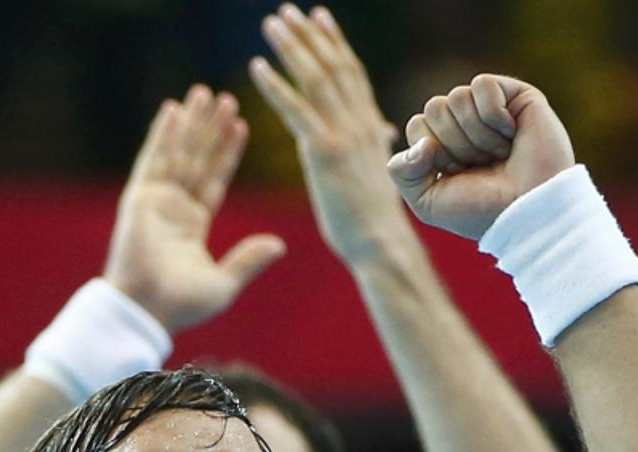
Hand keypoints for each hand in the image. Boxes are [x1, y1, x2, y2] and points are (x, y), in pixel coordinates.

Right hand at [103, 85, 285, 334]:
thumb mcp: (224, 283)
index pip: (215, 179)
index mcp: (192, 225)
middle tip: (227, 97)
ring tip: (205, 93)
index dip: (228, 152)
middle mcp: (173, 208)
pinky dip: (163, 134)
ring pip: (178, 152)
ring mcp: (155, 201)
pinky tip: (174, 109)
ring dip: (191, 123)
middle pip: (197, 158)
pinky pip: (153, 159)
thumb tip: (280, 244)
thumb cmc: (182, 305)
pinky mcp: (139, 198)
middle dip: (211, 128)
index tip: (242, 125)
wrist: (147, 310)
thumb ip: (249, 260)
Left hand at [250, 4, 406, 267]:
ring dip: (291, 48)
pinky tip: (256, 67)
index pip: (351, 73)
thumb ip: (372, 146)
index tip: (319, 17)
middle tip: (288, 9)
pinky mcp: (324, 152)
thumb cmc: (375, 219)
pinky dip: (275, 85)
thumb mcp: (375, 173)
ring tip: (271, 23)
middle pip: (332, 66)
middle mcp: (358, 122)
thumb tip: (379, 132)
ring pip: (315, 79)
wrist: (381, 244)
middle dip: (309, 35)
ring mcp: (343, 134)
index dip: (334, 43)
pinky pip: (296, 110)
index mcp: (368, 127)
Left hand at [386, 75, 573, 239]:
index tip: (457, 175)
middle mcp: (466, 124)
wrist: (525, 211)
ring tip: (498, 154)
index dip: (432, 153)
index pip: (417, 125)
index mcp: (444, 144)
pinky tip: (511, 134)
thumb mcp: (426, 202)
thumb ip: (401, 171)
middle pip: (434, 107)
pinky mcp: (517, 96)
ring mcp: (491, 108)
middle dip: (454, 143)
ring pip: (457, 96)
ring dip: (476, 134)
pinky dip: (493, 115)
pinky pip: (483, 84)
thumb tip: (421, 141)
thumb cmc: (479, 210)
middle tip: (481, 165)